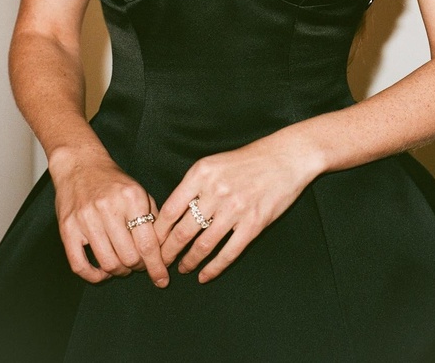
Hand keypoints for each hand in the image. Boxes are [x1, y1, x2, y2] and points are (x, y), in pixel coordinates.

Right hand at [50, 145, 167, 286]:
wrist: (80, 164)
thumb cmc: (113, 181)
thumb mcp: (139, 191)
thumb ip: (153, 218)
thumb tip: (163, 250)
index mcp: (131, 198)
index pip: (147, 243)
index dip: (156, 266)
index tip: (162, 280)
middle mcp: (108, 208)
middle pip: (129, 257)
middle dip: (138, 267)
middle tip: (139, 265)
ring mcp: (85, 219)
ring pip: (108, 263)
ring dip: (119, 272)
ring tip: (123, 266)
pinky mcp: (67, 228)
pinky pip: (79, 265)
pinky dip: (93, 276)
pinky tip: (102, 271)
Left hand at [154, 133, 316, 282]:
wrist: (285, 158)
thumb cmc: (247, 160)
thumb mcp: (214, 164)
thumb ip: (194, 186)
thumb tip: (172, 214)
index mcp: (201, 173)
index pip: (170, 209)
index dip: (157, 232)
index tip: (150, 244)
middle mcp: (215, 191)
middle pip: (182, 231)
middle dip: (168, 252)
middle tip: (160, 264)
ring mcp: (235, 209)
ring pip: (202, 245)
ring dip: (189, 262)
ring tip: (182, 268)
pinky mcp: (253, 224)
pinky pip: (228, 253)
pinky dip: (213, 268)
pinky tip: (205, 276)